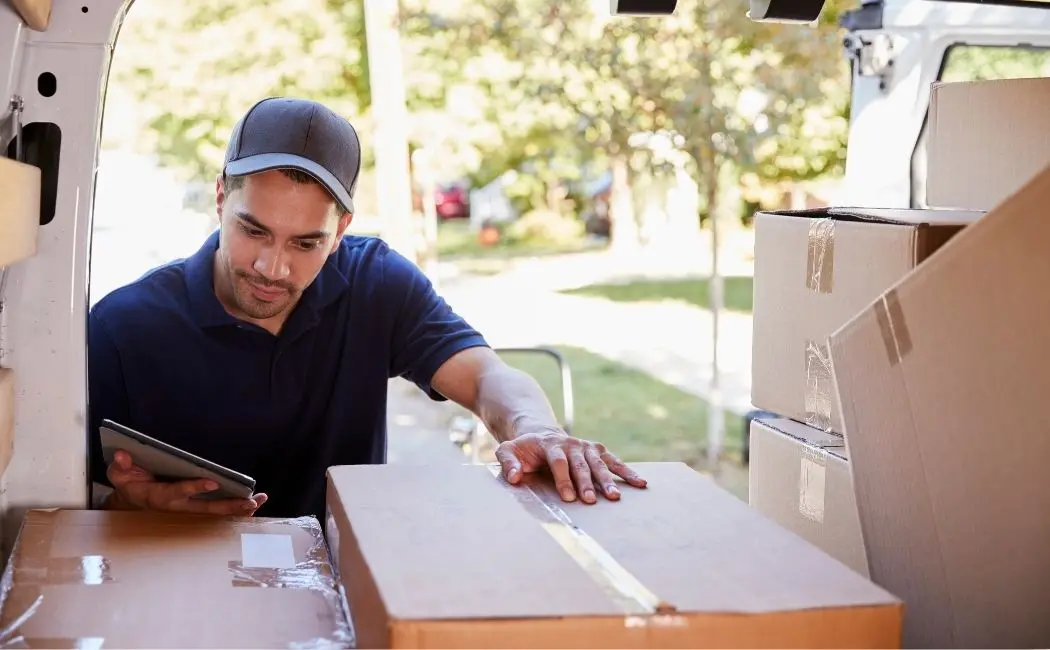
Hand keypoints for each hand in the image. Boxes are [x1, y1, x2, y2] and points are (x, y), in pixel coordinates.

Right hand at [106, 450, 266, 515]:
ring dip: (238, 507)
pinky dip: (236, 507)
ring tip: (260, 500)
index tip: (212, 482)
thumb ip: (120, 466)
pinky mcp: (195, 506)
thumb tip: (123, 454)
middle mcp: (178, 505)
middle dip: (229, 505)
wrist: (131, 500)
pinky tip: (255, 502)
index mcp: (159, 496)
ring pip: (216, 511)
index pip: (178, 491)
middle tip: (250, 501)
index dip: (194, 487)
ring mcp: (188, 508)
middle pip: (206, 508)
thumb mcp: (118, 474)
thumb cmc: (129, 483)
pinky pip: (219, 509)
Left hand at [495, 429, 645, 503]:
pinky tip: (640, 483)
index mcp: (550, 444)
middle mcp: (571, 443)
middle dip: (587, 482)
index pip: (559, 462)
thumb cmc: (523, 449)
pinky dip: (627, 471)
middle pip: (581, 464)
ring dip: (608, 480)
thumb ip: (508, 462)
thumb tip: (516, 477)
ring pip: (598, 464)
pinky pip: (613, 461)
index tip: (568, 497)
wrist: (540, 433)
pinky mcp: (597, 450)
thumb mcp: (508, 450)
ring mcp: (586, 446)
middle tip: (592, 500)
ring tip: (615, 497)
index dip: (564, 478)